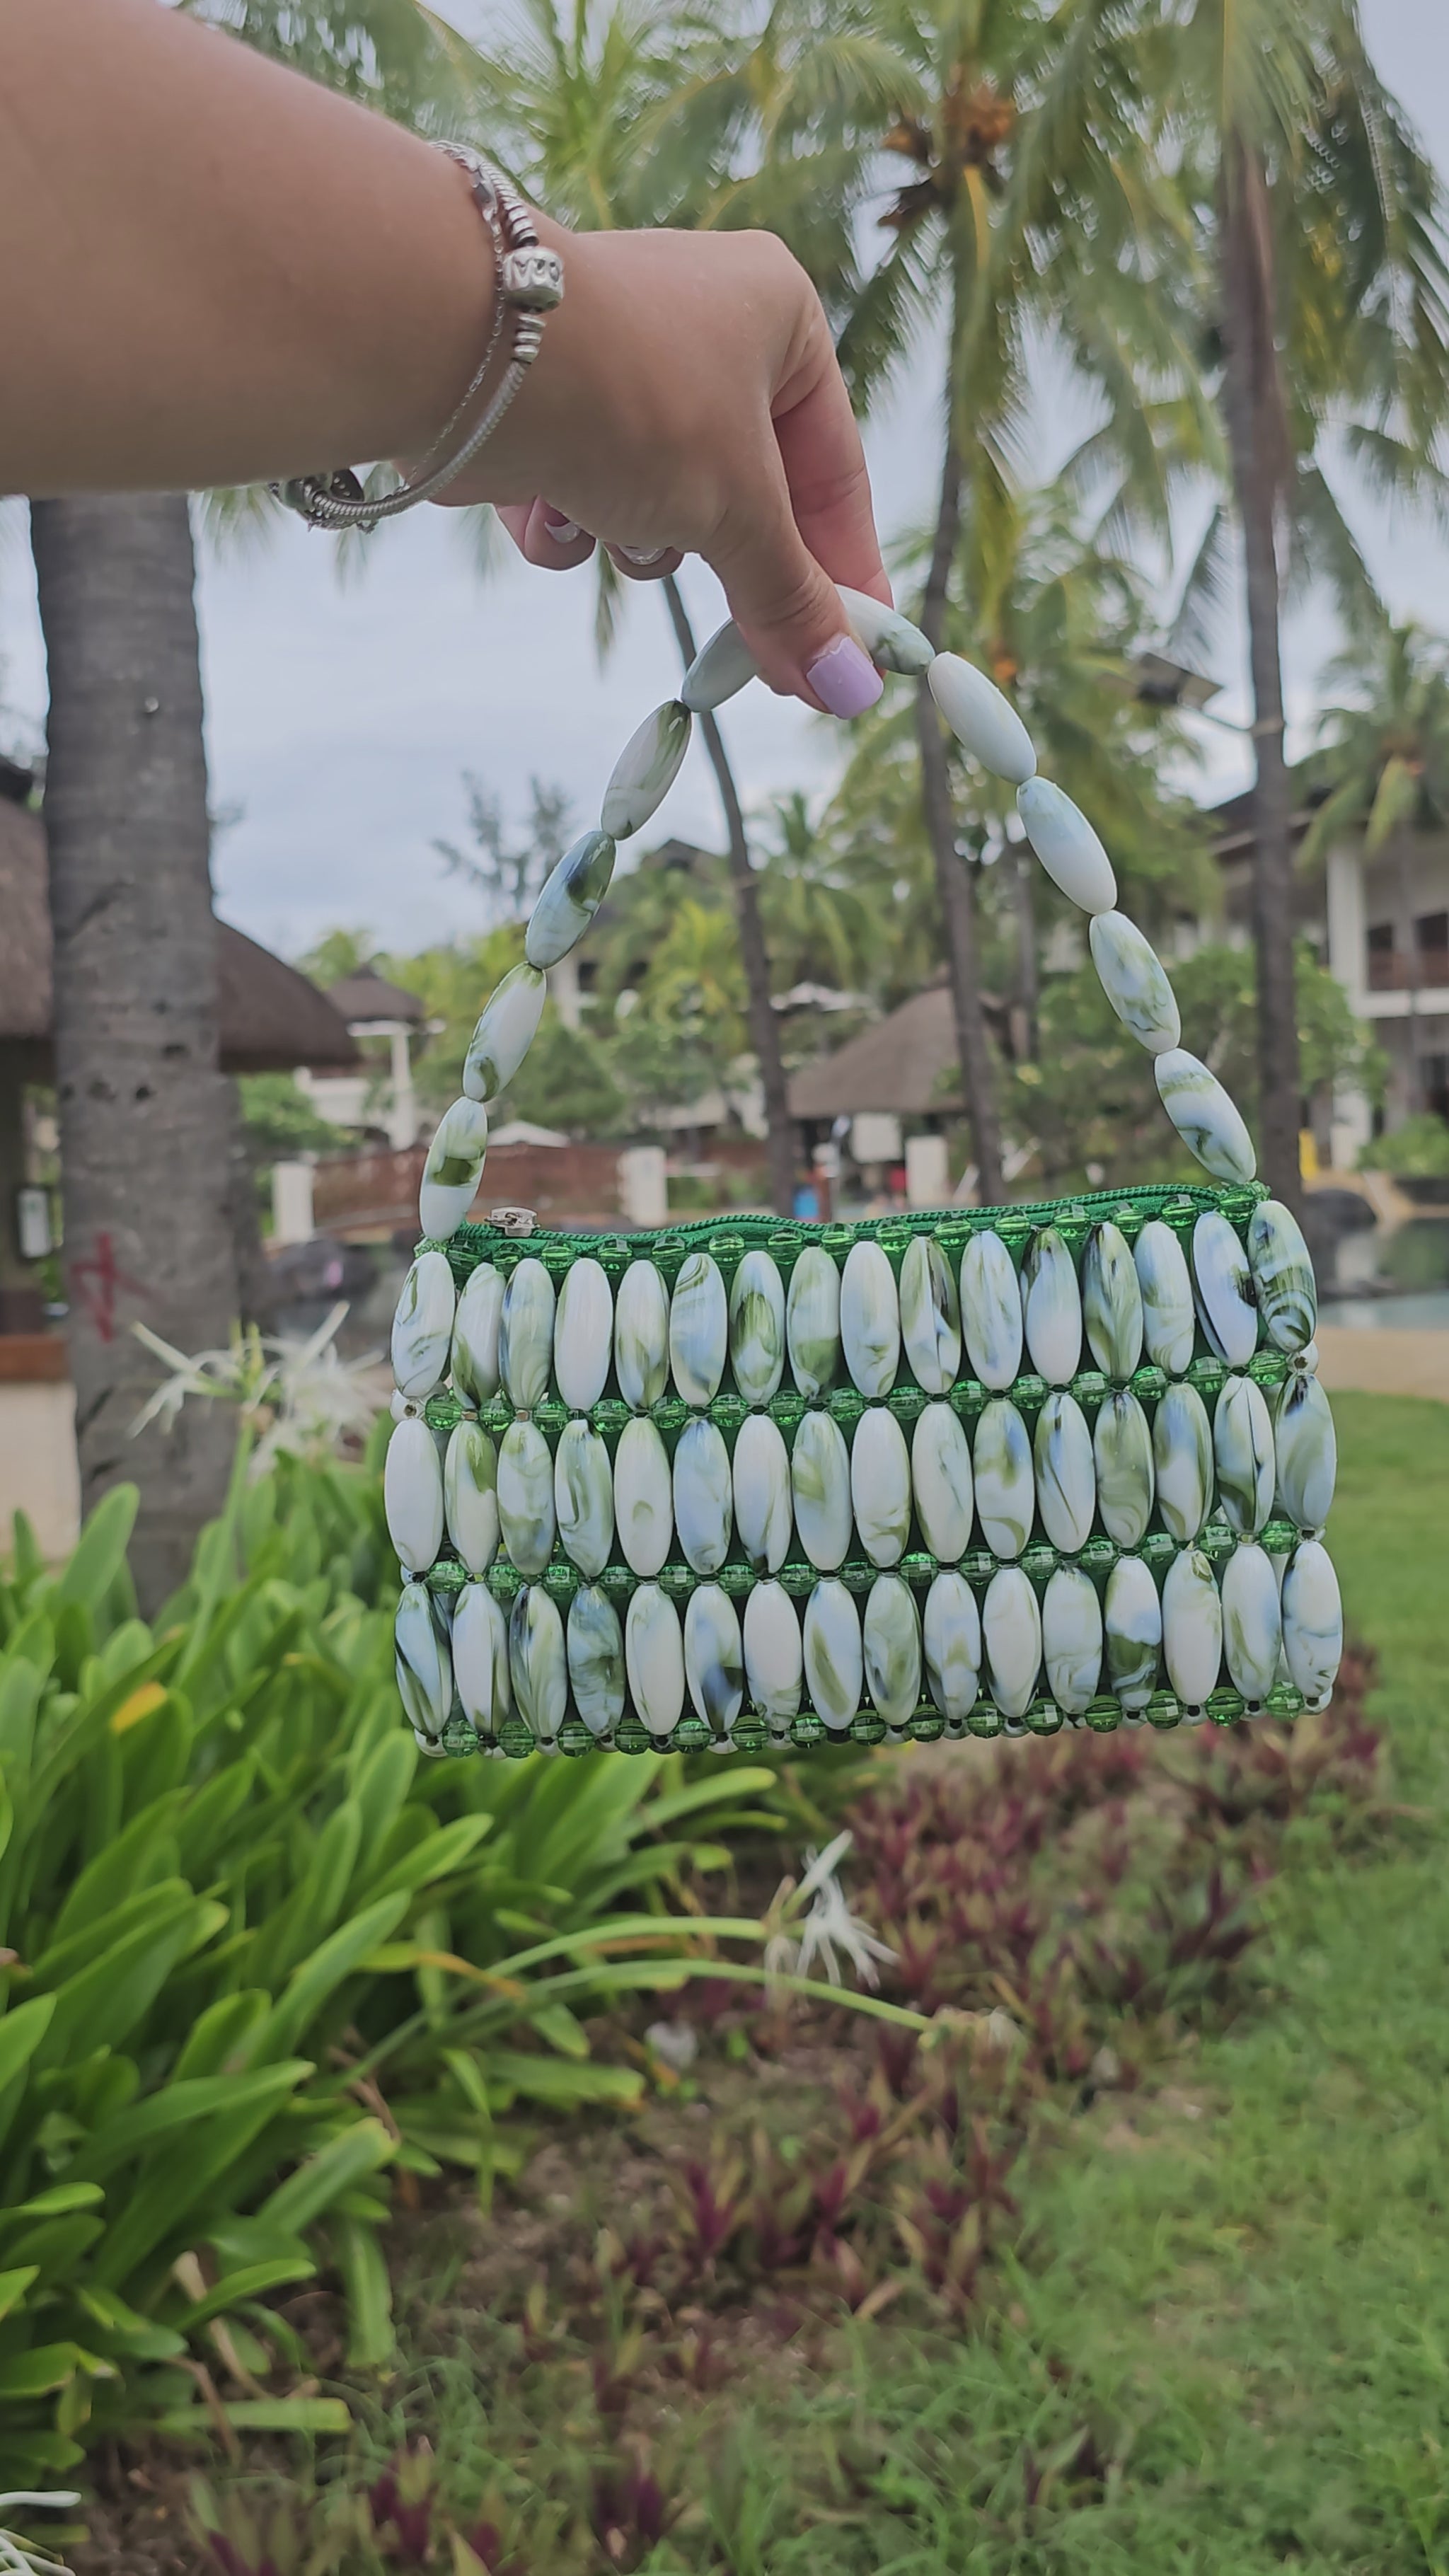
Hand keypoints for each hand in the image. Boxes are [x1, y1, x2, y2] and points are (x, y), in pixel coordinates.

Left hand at [447, 220, 890, 714]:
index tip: (855, 658)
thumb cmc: (637, 401)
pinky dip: (572, 522)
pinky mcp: (544, 407)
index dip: (847, 574)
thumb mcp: (738, 514)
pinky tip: (548, 507)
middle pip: (748, 495)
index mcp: (777, 316)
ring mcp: (617, 366)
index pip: (835, 471)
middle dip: (737, 573)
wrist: (464, 356)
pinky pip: (586, 493)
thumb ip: (793, 601)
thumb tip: (851, 687)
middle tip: (759, 667)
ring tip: (620, 527)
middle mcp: (701, 327)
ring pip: (664, 502)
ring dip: (643, 541)